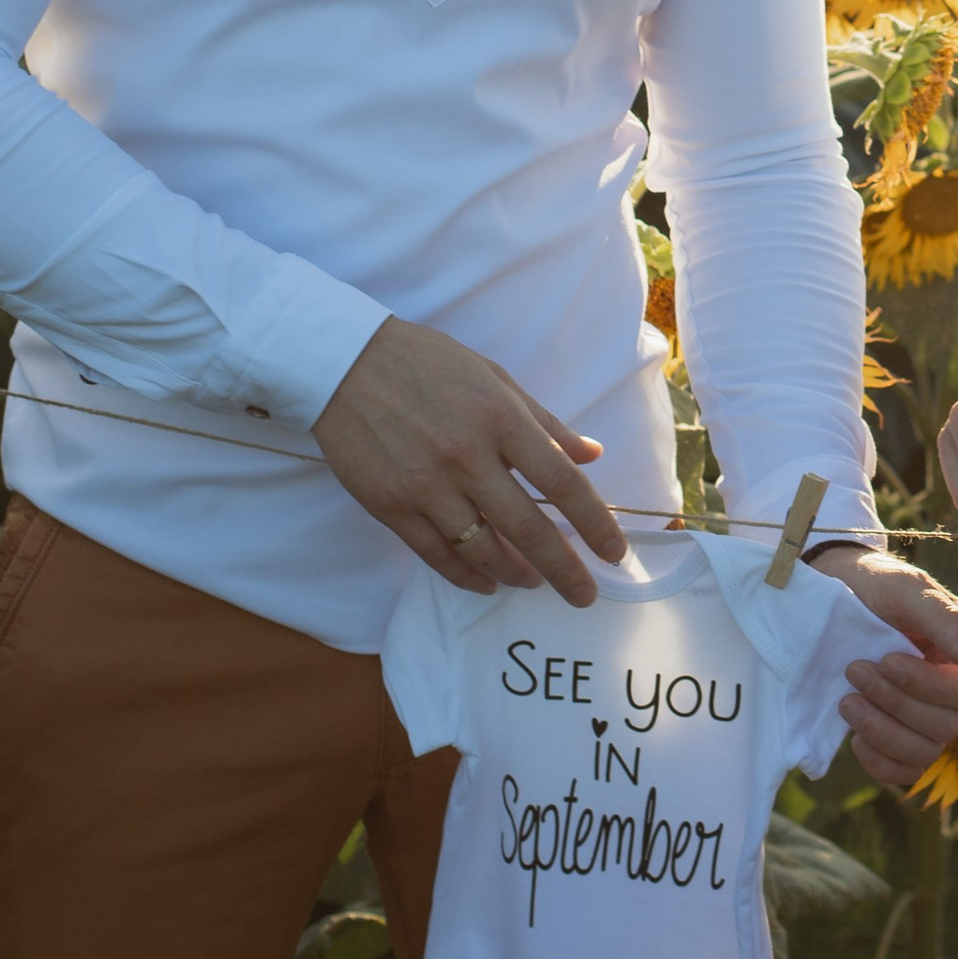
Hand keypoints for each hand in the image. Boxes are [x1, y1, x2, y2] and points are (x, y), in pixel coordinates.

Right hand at [315, 318, 625, 603]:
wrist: (343, 363)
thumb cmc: (425, 363)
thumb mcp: (494, 378)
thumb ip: (544, 421)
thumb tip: (591, 454)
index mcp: (500, 419)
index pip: (561, 482)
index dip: (594, 523)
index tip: (614, 552)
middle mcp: (467, 457)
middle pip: (528, 528)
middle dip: (563, 569)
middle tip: (584, 595)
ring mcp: (426, 486)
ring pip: (483, 550)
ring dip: (516, 574)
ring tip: (534, 583)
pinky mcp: (391, 506)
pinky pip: (437, 555)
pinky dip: (466, 576)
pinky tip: (486, 583)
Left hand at [807, 540, 957, 782]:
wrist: (834, 593)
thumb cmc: (877, 586)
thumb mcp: (907, 589)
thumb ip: (944, 619)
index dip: (928, 685)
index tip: (885, 660)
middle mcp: (954, 690)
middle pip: (947, 726)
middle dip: (895, 703)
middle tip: (854, 670)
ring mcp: (927, 716)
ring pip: (926, 752)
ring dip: (883, 732)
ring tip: (847, 702)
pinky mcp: (900, 735)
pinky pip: (905, 771)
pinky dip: (881, 763)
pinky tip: (855, 739)